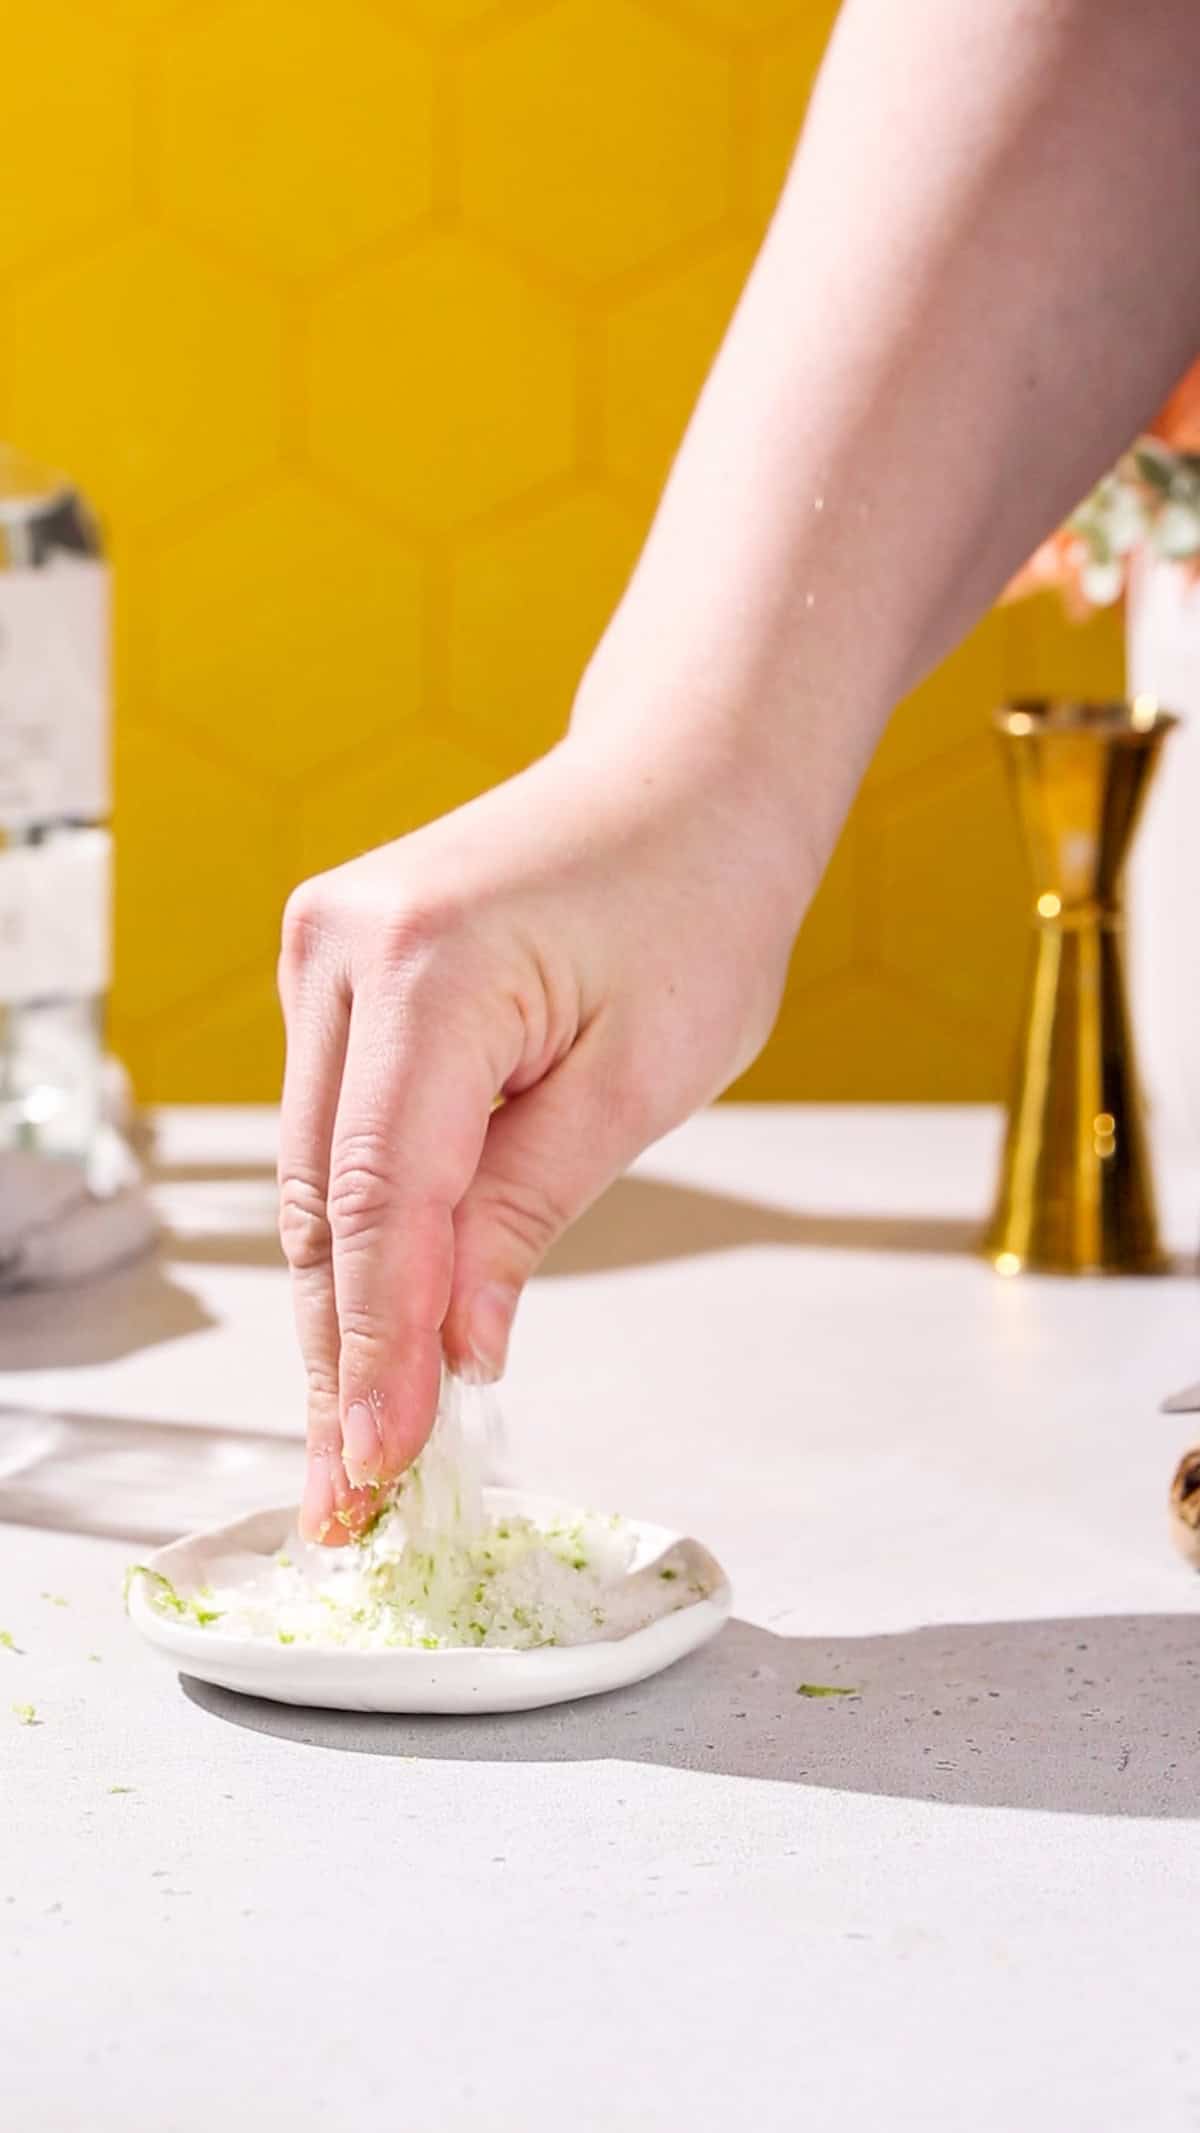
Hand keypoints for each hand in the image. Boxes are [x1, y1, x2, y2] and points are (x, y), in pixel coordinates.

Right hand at [276, 729, 802, 1542]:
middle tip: (349, 1494)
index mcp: (426, 967)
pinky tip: (372, 1327)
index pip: (378, 1198)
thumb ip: (524, 1215)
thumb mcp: (638, 1082)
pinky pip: (331, 1128)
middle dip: (341, 1356)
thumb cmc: (698, 906)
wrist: (687, 778)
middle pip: (320, 1199)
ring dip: (340, 1306)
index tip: (382, 1464)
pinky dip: (356, 1230)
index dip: (378, 1346)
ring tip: (357, 1443)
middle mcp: (340, 950)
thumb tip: (452, 1349)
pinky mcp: (336, 971)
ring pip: (312, 1174)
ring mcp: (323, 952)